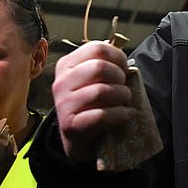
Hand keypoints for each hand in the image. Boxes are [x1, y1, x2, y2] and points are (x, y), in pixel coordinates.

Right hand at [53, 40, 134, 161]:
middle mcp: (61, 82)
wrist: (77, 139)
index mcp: (67, 65)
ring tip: (126, 102)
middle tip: (124, 88)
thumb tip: (125, 61)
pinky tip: (126, 115)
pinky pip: (101, 115)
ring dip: (122, 96)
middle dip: (120, 78)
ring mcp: (63, 104)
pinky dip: (120, 114)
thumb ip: (103, 67)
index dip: (118, 57)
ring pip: (101, 91)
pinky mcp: (70, 125)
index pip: (96, 48)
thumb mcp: (91, 81)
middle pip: (99, 67)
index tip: (124, 69)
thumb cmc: (89, 105)